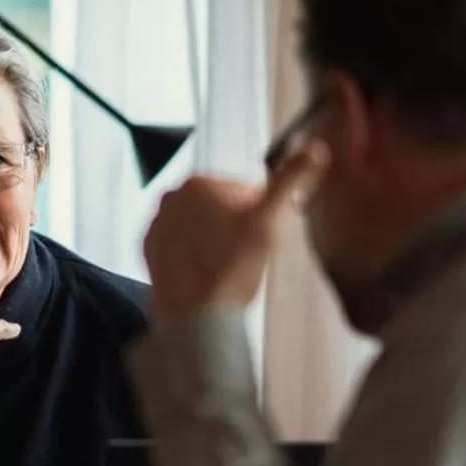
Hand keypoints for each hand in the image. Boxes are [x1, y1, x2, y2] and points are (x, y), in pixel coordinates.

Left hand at [143, 144, 326, 318]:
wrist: (197, 317)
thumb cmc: (233, 267)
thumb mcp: (269, 219)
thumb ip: (291, 180)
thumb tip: (316, 148)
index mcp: (198, 182)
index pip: (243, 190)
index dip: (259, 213)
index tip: (263, 235)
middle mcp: (170, 197)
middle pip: (218, 206)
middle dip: (235, 224)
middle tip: (247, 255)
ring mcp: (155, 225)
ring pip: (199, 225)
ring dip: (215, 238)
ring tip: (228, 267)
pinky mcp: (148, 252)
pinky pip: (180, 245)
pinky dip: (194, 254)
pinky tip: (208, 272)